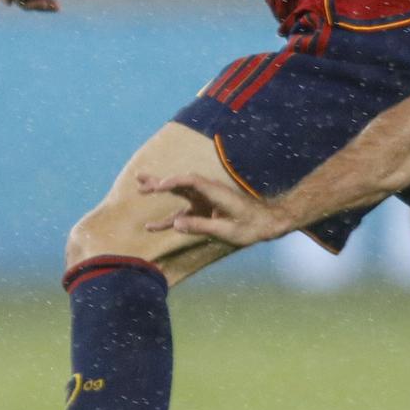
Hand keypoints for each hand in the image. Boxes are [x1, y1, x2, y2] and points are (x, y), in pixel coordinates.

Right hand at [137, 172, 292, 245]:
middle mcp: (210, 192)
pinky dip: (169, 217)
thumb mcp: (228, 231)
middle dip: (160, 181)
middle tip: (140, 179)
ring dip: (161, 191)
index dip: (174, 181)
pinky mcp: (207, 210)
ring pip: (180, 194)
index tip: (159, 186)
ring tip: (140, 187)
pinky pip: (184, 212)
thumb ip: (202, 226)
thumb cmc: (252, 226)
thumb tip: (175, 224)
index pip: (191, 181)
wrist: (269, 222)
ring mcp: (207, 200)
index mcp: (216, 193)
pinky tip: (153, 226)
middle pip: (181, 183)